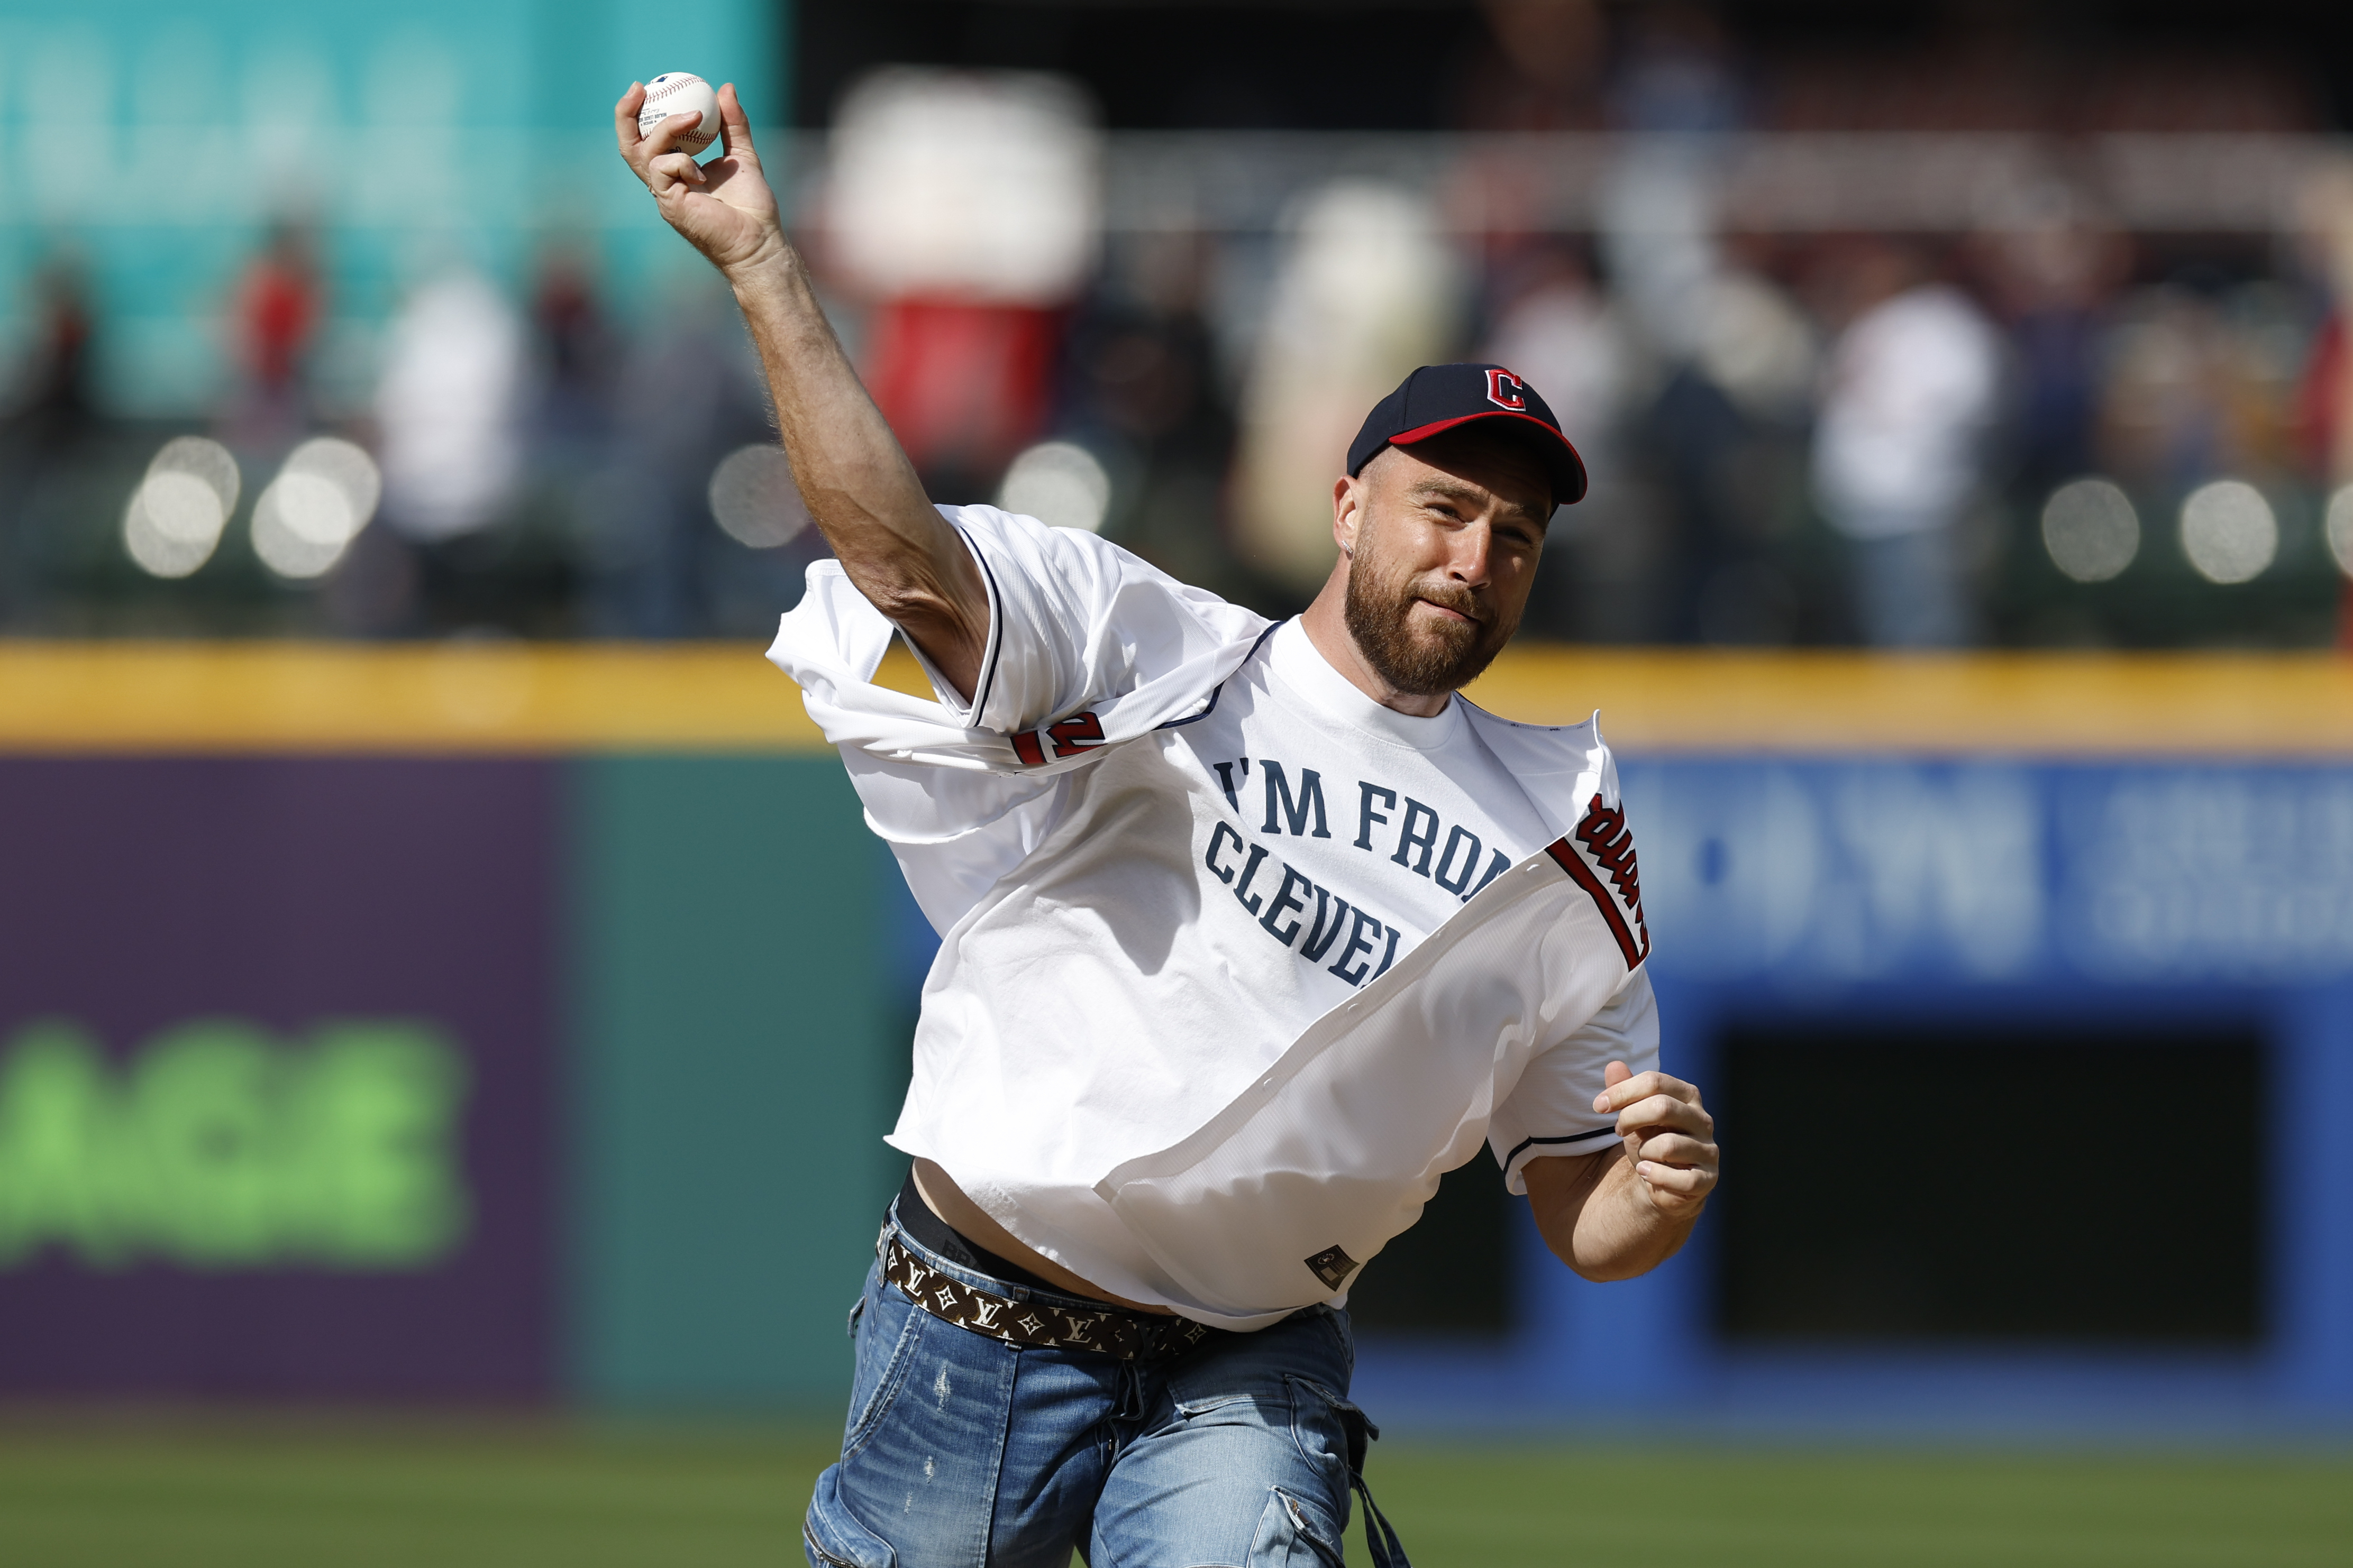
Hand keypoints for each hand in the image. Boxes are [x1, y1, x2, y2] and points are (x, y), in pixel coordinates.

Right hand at [614, 81, 784, 275]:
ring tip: (694, 117)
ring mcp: (665, 195)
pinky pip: (662, 170)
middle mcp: (665, 182)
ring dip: (666, 129)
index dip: (641, 113)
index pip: (647, 139)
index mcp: (677, 171)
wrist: (760, 240)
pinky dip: (682, 162)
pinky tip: (704, 173)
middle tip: (639, 88)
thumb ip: (733, 124)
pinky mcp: (669, 205)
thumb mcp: (743, 155)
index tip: (648, 86)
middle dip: (626, 115)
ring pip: (644, 153)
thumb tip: (725, 87)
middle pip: (629, 145)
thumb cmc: (752, 207)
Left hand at [1592, 1061, 1717, 1219]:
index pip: (1654, 1081)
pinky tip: (1645, 1173)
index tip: (1599, 1105)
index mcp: (1687, 1096)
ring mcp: (1709, 1149)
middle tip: (1618, 1130)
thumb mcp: (1633, 1115)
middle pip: (1663, 1107)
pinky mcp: (1709, 1178)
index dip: (1622, 1091)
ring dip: (1645, 1152)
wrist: (1665, 1182)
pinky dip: (1656, 1176)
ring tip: (1642, 1156)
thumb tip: (1613, 1065)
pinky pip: (1682, 1179)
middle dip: (1630, 1118)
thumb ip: (1624, 1091)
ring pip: (1669, 1145)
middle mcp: (1703, 1119)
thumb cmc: (1650, 1142)